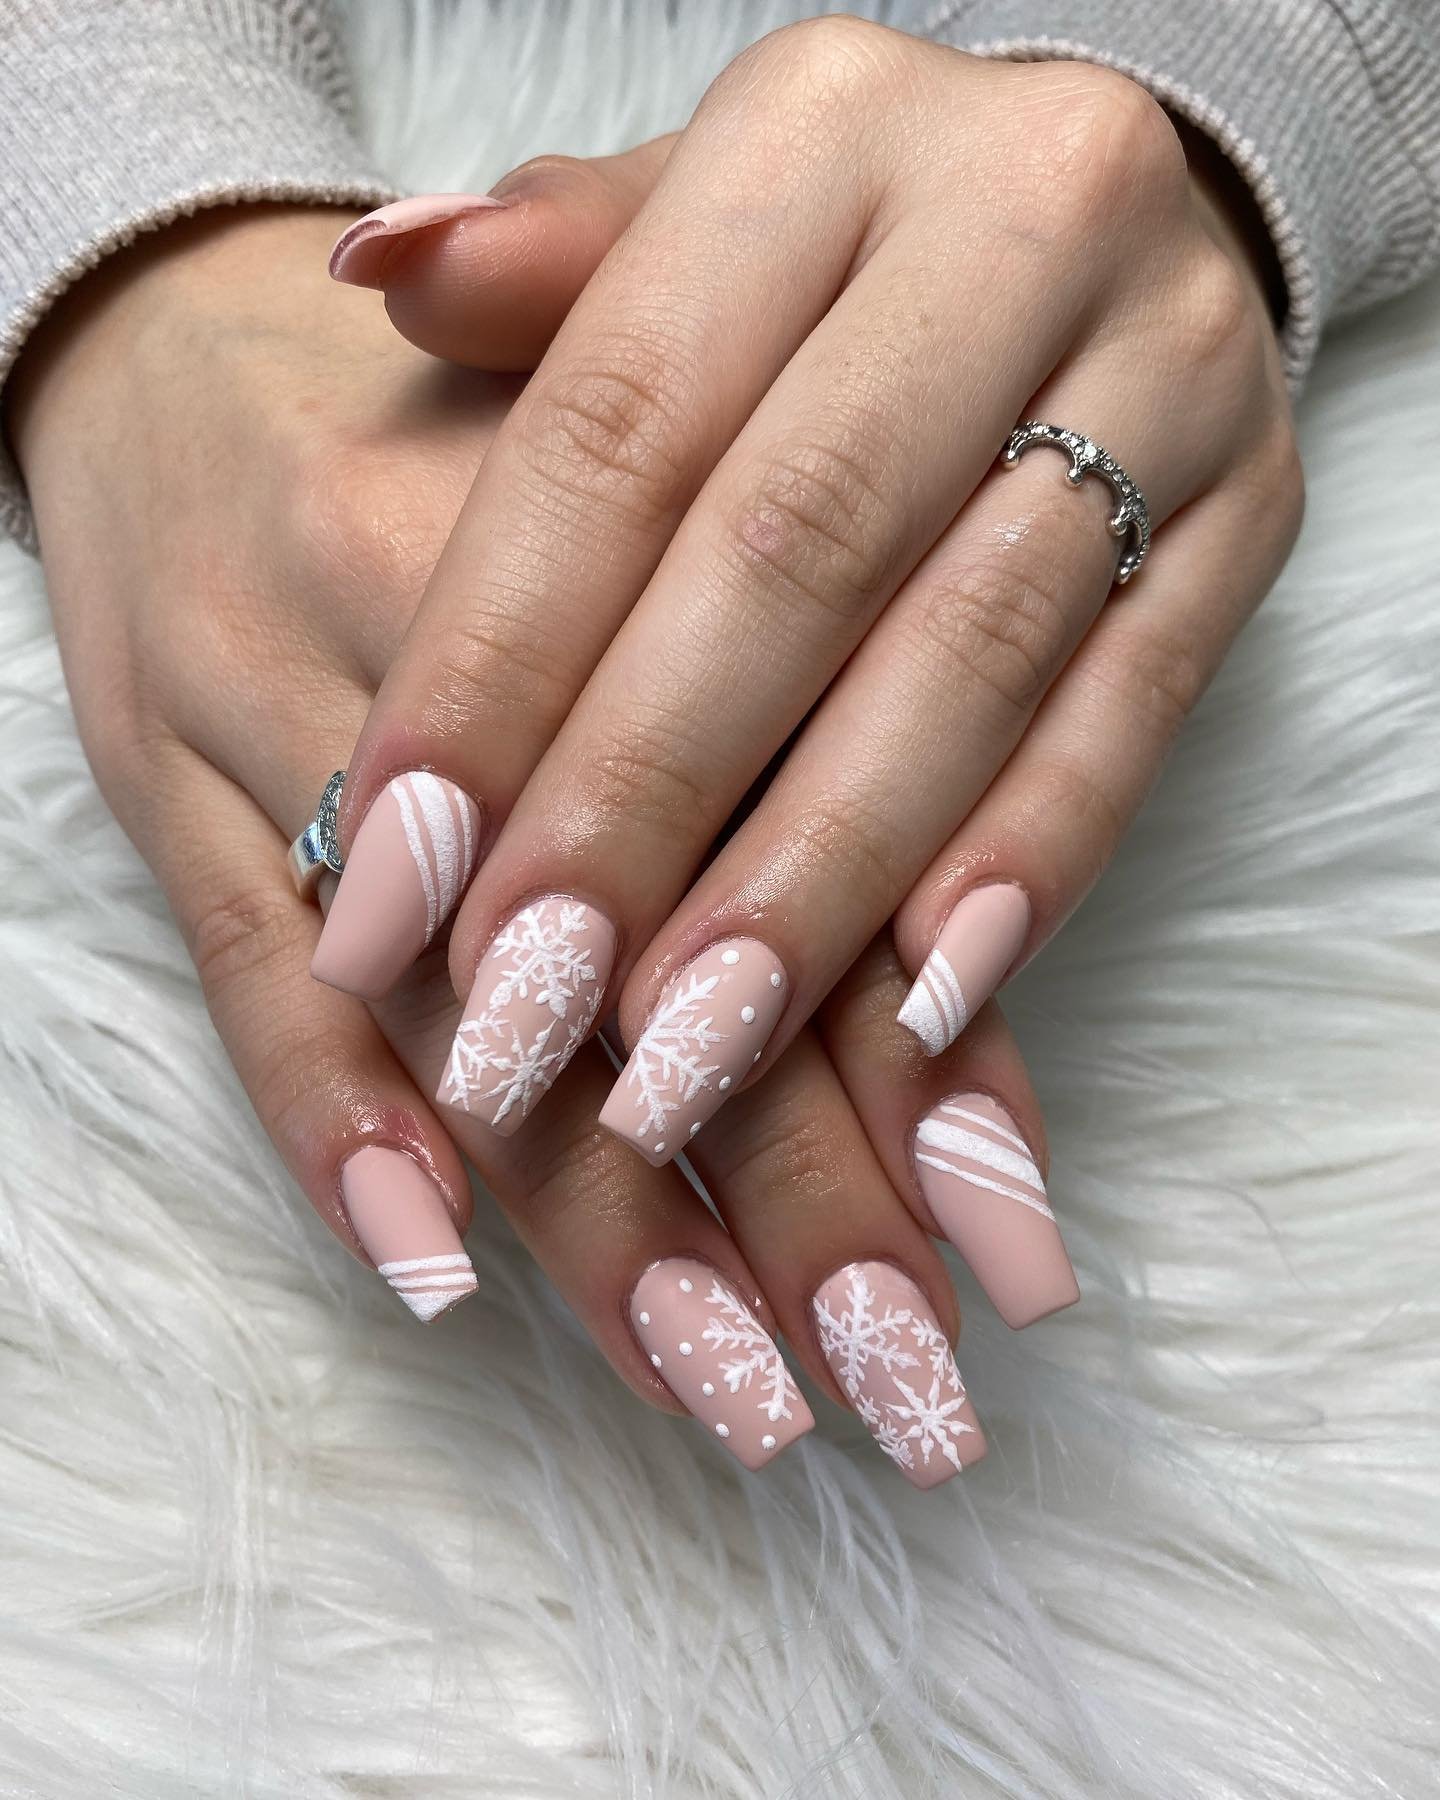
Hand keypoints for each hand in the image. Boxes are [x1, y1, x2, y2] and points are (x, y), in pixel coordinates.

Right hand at [13, 203, 1065, 1484]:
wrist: (198, 338)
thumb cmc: (482, 446)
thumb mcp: (667, 505)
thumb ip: (817, 701)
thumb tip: (963, 980)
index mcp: (645, 543)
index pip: (807, 843)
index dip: (918, 1060)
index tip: (1012, 1253)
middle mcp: (475, 632)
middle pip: (654, 953)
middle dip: (795, 1192)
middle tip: (905, 1388)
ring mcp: (293, 704)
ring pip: (464, 998)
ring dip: (601, 1216)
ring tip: (737, 1394)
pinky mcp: (166, 779)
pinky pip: (241, 970)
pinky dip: (331, 1124)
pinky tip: (432, 1273)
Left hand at [318, 19, 1301, 1170]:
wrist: (1096, 209)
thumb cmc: (831, 264)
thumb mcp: (684, 227)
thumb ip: (546, 282)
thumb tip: (381, 275)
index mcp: (819, 132)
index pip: (619, 429)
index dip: (495, 665)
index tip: (389, 873)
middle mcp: (1015, 217)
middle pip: (792, 553)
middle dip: (642, 806)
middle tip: (519, 1009)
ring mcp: (1165, 369)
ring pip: (966, 658)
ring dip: (816, 883)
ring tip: (681, 1058)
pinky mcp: (1251, 513)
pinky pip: (1135, 711)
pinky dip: (1023, 865)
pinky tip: (913, 1001)